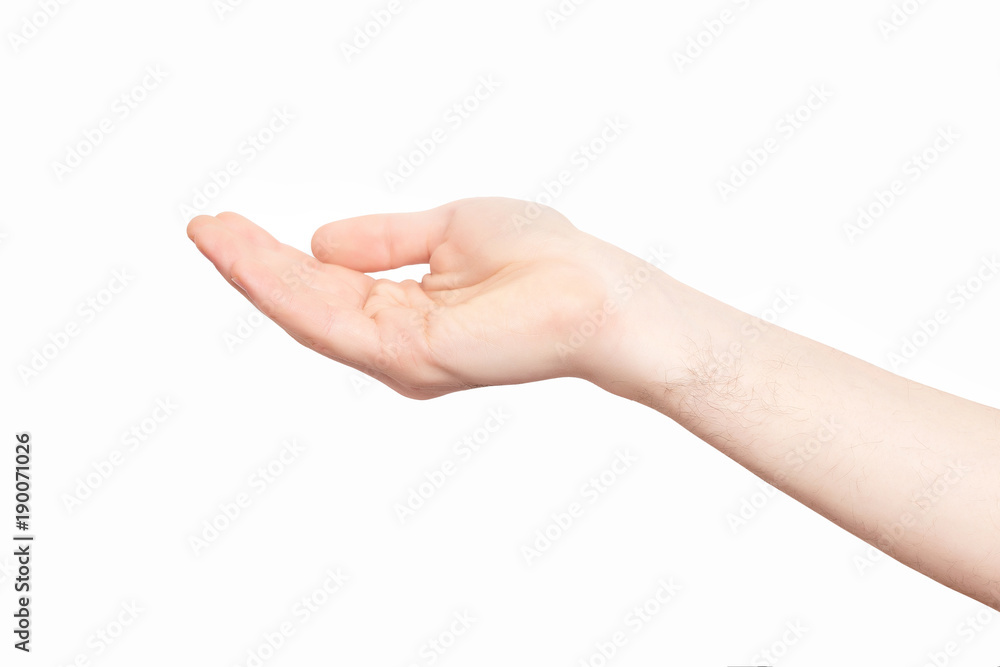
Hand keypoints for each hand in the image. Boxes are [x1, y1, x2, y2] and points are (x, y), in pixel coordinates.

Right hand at [187, 197, 662, 398]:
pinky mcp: (410, 356)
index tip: (230, 225)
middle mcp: (394, 343)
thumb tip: (319, 240)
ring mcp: (400, 356)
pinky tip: (250, 255)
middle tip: (203, 227)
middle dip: (253, 265)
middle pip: (308, 303)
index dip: (277, 257)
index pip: (327, 285)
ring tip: (210, 234)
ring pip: (308, 314)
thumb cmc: (541, 260)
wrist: (597, 292)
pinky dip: (285, 287)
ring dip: (255, 274)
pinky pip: (332, 319)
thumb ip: (384, 240)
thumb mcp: (447, 231)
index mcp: (405, 312)